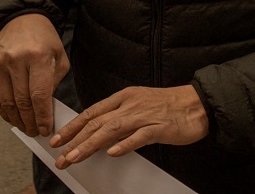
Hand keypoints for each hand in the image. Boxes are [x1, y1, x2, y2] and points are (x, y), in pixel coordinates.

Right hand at [0, 12, 68, 136]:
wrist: (21, 20)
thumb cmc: (44, 42)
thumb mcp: (59, 59)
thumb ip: (53, 85)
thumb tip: (45, 113)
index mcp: (38, 56)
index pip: (39, 95)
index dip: (42, 117)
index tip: (45, 130)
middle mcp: (15, 58)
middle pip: (22, 101)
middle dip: (30, 122)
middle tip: (35, 132)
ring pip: (6, 102)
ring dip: (16, 120)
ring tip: (25, 127)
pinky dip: (3, 110)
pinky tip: (12, 117)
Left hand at [49, 85, 208, 168]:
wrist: (198, 103)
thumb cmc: (169, 106)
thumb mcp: (139, 105)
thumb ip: (120, 117)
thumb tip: (98, 134)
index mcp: (124, 97)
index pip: (92, 112)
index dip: (72, 126)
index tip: (56, 139)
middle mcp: (131, 104)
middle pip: (97, 122)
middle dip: (75, 139)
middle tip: (60, 156)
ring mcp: (145, 115)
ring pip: (111, 129)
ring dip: (90, 144)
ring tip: (75, 157)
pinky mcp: (159, 127)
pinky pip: (139, 136)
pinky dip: (124, 145)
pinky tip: (112, 153)